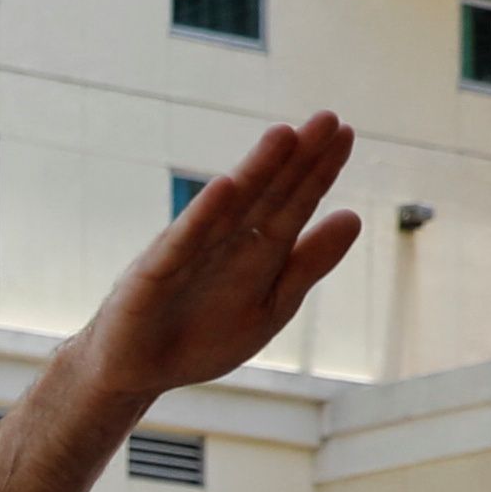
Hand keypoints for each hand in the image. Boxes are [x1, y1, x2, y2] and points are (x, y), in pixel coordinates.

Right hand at [70, 115, 359, 402]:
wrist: (136, 373)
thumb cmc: (202, 337)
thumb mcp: (271, 304)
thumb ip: (309, 263)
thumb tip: (354, 215)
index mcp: (256, 249)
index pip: (292, 202)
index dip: (318, 170)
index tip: (344, 133)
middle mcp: (223, 242)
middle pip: (265, 194)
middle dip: (295, 158)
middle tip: (327, 118)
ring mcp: (186, 254)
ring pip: (228, 209)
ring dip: (254, 172)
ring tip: (283, 135)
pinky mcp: (152, 276)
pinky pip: (181, 244)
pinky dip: (202, 217)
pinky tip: (224, 188)